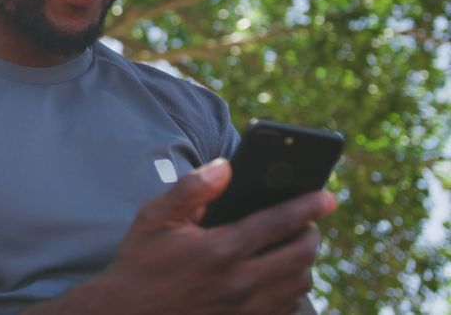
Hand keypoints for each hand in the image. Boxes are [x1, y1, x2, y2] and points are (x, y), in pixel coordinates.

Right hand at [81, 159, 335, 314]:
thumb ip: (192, 189)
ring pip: (299, 285)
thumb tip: (226, 167)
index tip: (328, 197)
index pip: (278, 223)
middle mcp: (239, 282)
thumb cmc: (140, 262)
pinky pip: (286, 309)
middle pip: (300, 255)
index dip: (307, 206)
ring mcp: (244, 309)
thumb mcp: (155, 217)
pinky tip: (280, 278)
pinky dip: (292, 291)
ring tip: (294, 248)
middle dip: (311, 234)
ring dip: (304, 263)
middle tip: (308, 223)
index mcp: (219, 249)